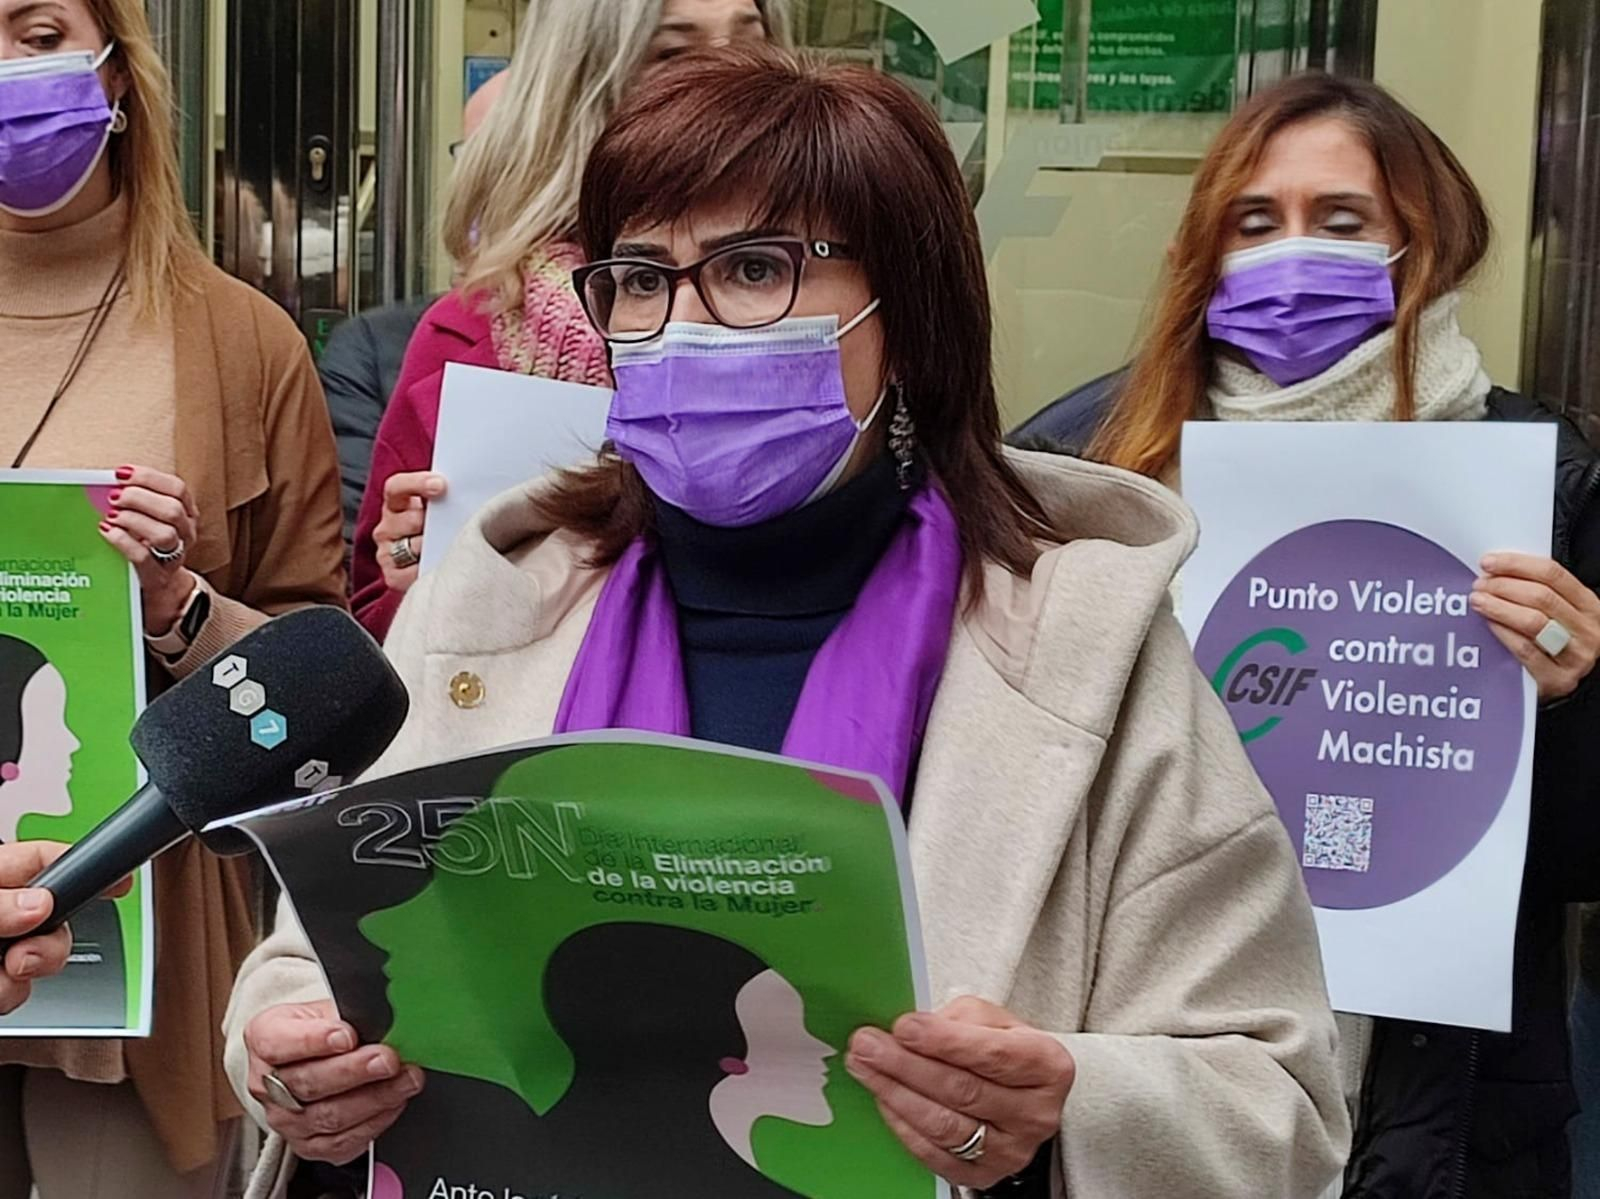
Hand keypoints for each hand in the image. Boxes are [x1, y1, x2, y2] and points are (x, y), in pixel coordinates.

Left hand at [0, 841, 129, 1014]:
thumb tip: (41, 903)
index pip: (46, 860)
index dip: (87, 866)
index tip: (122, 881)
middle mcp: (2, 916)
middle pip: (56, 918)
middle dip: (51, 944)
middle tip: (26, 956)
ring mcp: (0, 949)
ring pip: (39, 961)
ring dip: (21, 978)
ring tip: (1, 976)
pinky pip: (17, 992)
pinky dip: (8, 996)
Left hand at [98, 465, 200, 635]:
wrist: (155, 586)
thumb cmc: (145, 544)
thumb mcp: (148, 518)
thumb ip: (136, 500)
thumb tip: (107, 483)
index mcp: (187, 513)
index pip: (177, 488)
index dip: (149, 477)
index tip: (121, 474)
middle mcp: (186, 534)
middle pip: (172, 510)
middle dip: (139, 498)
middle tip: (113, 497)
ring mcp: (175, 557)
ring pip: (164, 534)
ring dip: (134, 520)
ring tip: (111, 515)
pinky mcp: (157, 576)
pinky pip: (143, 557)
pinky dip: (122, 541)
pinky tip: (106, 531)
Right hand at [244, 1000, 423, 1164]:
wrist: (314, 1055)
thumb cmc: (323, 1027)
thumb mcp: (328, 1007)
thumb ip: (349, 1014)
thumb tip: (385, 1019)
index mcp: (264, 1038)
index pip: (279, 1043)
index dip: (313, 1041)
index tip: (348, 1036)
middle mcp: (268, 1084)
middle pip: (308, 1083)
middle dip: (354, 1071)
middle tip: (388, 1060)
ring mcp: (286, 1119)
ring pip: (328, 1116)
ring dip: (374, 1098)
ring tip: (405, 1080)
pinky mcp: (308, 1145)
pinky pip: (341, 1142)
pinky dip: (374, 1122)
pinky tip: (394, 1103)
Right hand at [374, 472, 445, 592]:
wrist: (435, 568)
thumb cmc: (442, 529)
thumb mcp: (441, 508)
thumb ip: (446, 496)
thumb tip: (466, 488)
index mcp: (396, 503)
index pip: (396, 487)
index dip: (417, 484)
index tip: (441, 485)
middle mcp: (387, 527)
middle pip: (410, 520)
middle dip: (435, 522)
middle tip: (454, 525)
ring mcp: (386, 552)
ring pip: (413, 546)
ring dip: (435, 546)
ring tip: (452, 547)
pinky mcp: (392, 576)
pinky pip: (411, 572)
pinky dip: (429, 567)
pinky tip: (442, 564)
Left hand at [846, 996, 1073, 1189]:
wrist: (1021, 1092)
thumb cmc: (1004, 1049)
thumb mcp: (992, 1019)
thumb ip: (956, 1020)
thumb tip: (910, 1030)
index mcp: (1047, 1066)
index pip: (992, 1054)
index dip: (944, 1041)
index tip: (904, 1027)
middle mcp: (1035, 1113)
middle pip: (963, 1090)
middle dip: (907, 1065)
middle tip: (869, 1046)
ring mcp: (1012, 1150)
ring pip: (944, 1125)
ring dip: (896, 1094)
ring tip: (865, 1068)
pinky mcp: (984, 1174)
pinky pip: (935, 1154)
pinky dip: (903, 1126)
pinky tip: (884, 1099)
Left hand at [1471, 552, 1599, 701]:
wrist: (1562, 683)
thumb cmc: (1555, 644)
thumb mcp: (1559, 614)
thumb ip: (1538, 593)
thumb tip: (1496, 572)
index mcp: (1589, 606)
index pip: (1553, 574)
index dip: (1517, 565)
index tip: (1489, 562)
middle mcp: (1587, 630)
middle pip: (1542, 597)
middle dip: (1504, 586)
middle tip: (1480, 585)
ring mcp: (1575, 656)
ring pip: (1533, 622)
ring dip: (1499, 607)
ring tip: (1478, 601)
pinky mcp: (1557, 679)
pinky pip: (1525, 650)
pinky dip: (1503, 633)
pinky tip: (1488, 624)